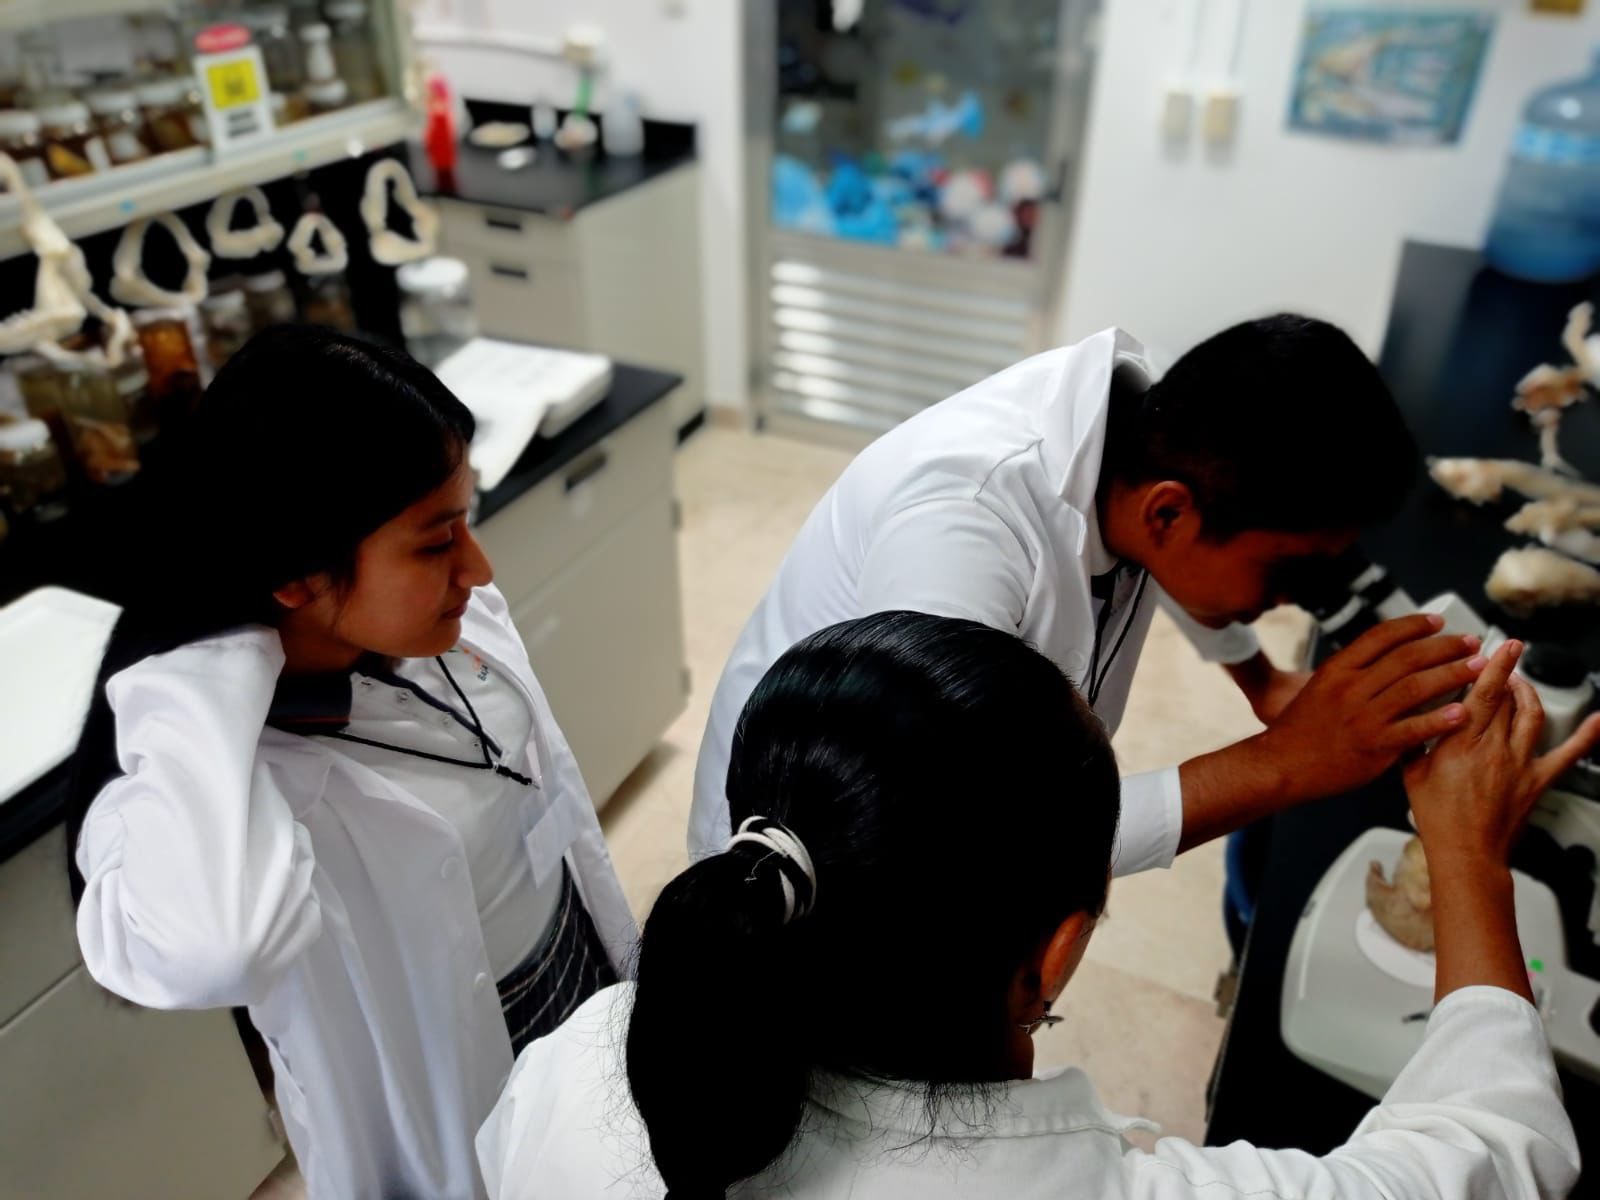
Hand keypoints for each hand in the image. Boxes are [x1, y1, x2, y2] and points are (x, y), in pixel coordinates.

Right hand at [1252, 614, 1484, 802]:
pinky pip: (1415, 728)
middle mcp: (1351, 687)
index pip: (1381, 635)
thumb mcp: (1321, 688)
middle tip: (1471, 643)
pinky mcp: (1375, 745)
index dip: (1414, 625)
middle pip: (1407, 657)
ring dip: (1453, 675)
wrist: (1283, 765)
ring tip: (1479, 669)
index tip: (1438, 622)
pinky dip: (1441, 719)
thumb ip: (1354, 674)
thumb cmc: (1302, 729)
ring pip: (1416, 687)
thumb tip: (1392, 660)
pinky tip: (1463, 712)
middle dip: (1446, 647)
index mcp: (1337, 669)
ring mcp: (1363, 716)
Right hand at [1405, 640, 1599, 867]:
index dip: (1494, 665)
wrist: (1467, 853)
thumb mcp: (1411, 773)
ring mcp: (1520, 763)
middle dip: (1508, 675)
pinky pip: (1569, 754)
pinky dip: (1587, 735)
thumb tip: (1411, 722)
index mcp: (1461, 743)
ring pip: (1532, 715)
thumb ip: (1414, 742)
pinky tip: (1598, 721)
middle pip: (1508, 699)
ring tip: (1522, 684)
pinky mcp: (1538, 780)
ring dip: (1530, 693)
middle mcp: (1494, 748)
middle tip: (1503, 663)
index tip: (1501, 646)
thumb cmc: (1439, 819)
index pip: (1484, 693)